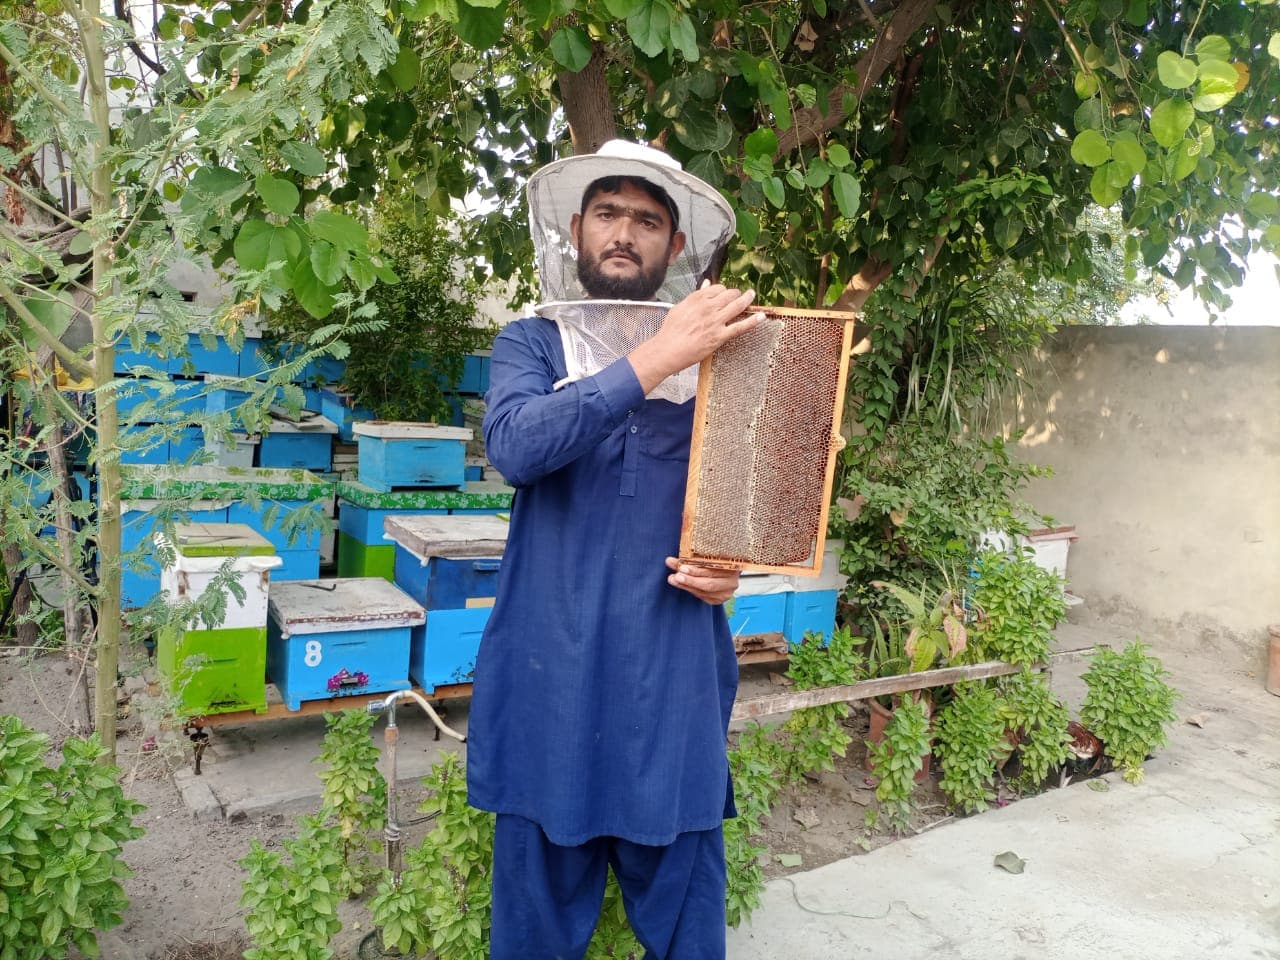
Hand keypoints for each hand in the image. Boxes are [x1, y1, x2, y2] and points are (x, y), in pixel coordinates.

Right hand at [628, 283, 763, 393]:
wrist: (667, 349)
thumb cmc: (670, 330)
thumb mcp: (680, 307)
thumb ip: (695, 296)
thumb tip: (706, 284)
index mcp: (697, 299)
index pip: (718, 288)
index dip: (724, 290)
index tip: (725, 293)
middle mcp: (708, 307)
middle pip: (730, 294)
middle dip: (737, 293)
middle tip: (741, 295)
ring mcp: (715, 322)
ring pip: (737, 306)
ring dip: (747, 299)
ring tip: (752, 296)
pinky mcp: (719, 337)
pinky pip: (740, 327)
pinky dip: (752, 321)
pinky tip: (761, 317)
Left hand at [665, 556, 739, 604]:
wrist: (725, 569)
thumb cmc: (715, 559)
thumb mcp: (707, 556)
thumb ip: (693, 558)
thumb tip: (670, 560)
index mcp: (733, 567)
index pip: (713, 570)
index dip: (696, 569)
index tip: (681, 566)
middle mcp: (732, 582)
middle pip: (708, 583)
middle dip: (690, 580)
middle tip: (676, 575)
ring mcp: (726, 593)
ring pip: (704, 591)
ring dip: (687, 585)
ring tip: (674, 579)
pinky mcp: (719, 599)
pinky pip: (703, 596)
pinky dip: (691, 590)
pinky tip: (681, 584)